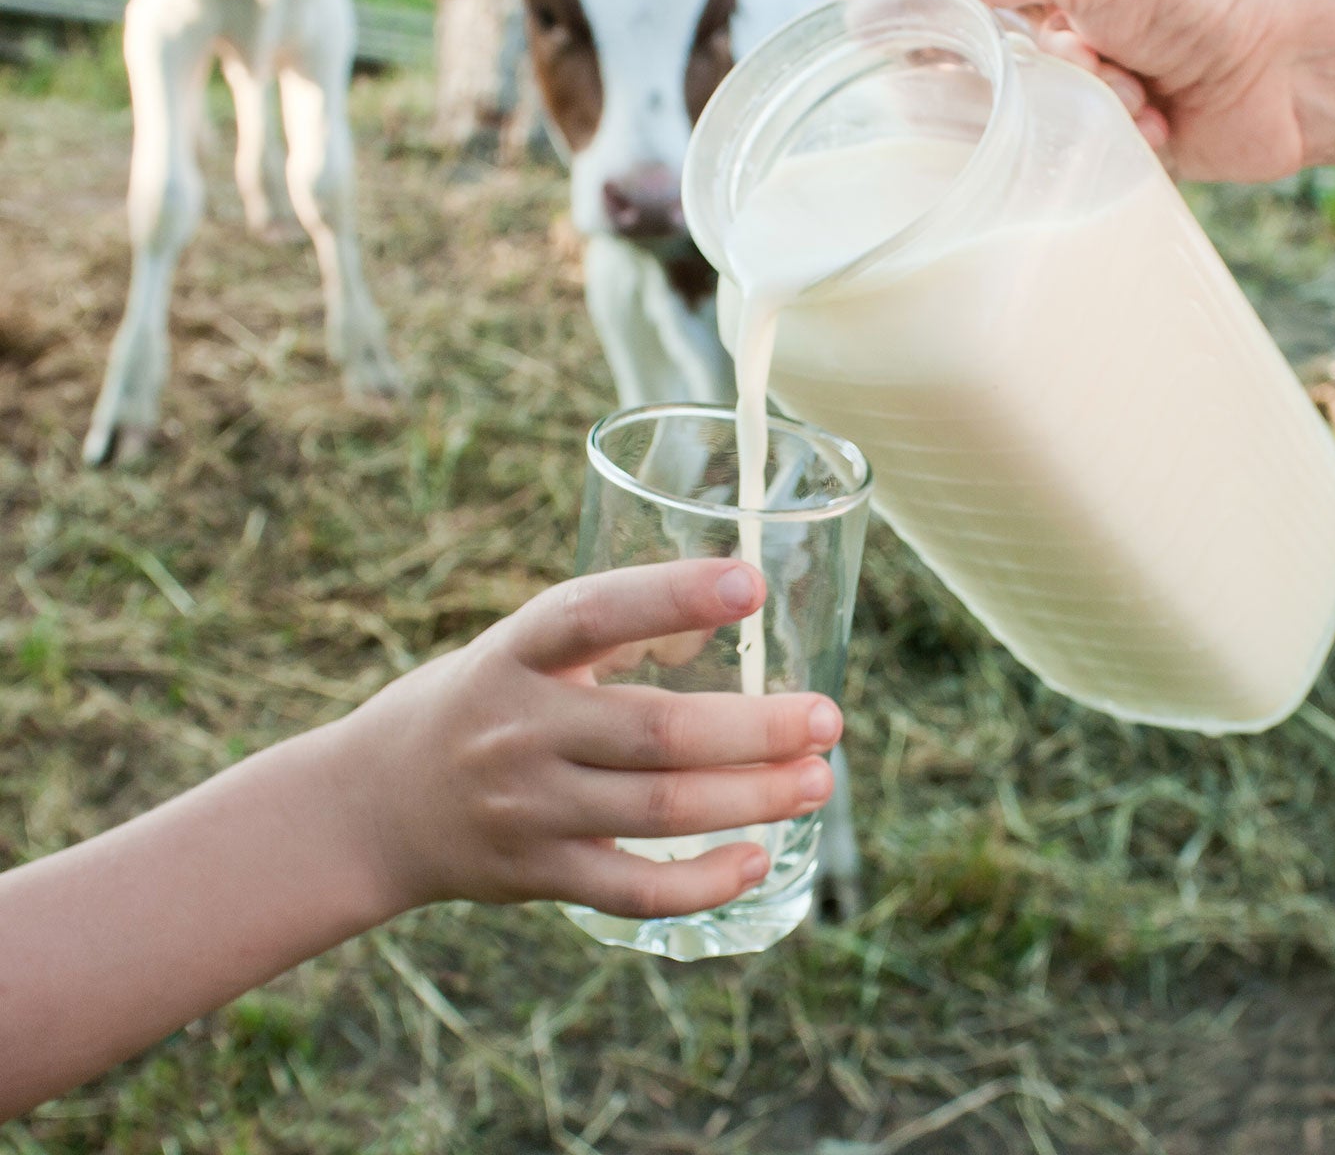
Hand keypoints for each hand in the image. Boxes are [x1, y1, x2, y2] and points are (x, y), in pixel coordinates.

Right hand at [325, 560, 841, 920]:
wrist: (368, 807)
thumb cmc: (477, 706)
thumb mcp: (519, 649)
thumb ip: (612, 633)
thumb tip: (733, 605)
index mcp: (515, 653)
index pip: (593, 612)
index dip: (672, 595)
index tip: (750, 582)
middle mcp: (518, 728)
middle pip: (656, 730)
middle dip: (757, 728)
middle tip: (828, 719)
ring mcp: (527, 808)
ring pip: (659, 809)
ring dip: (752, 797)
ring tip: (816, 781)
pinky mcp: (536, 875)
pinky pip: (633, 888)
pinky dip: (701, 881)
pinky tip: (756, 859)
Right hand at [894, 0, 1309, 180]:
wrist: (1308, 58)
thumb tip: (860, 19)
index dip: (957, 31)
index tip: (1021, 38)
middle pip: (958, 68)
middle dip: (1032, 78)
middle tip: (1101, 59)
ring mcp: (1062, 65)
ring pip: (1007, 124)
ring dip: (1079, 112)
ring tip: (1140, 90)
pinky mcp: (1094, 128)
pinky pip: (1054, 161)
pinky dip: (1108, 146)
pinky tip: (1158, 121)